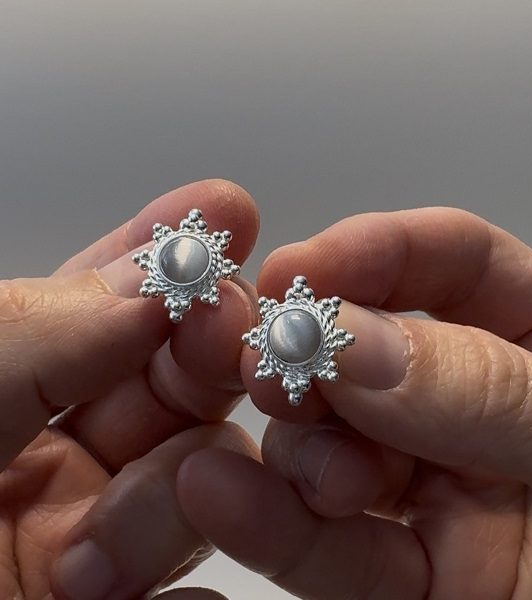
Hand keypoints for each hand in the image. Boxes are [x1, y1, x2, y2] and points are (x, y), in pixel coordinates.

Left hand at [0, 180, 259, 599]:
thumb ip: (33, 334)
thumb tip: (154, 278)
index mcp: (11, 379)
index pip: (113, 297)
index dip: (170, 252)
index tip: (225, 214)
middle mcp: (62, 442)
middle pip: (182, 375)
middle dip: (212, 347)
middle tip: (234, 327)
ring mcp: (98, 526)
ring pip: (202, 475)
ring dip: (171, 505)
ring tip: (92, 568)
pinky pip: (199, 587)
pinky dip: (191, 595)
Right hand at [177, 208, 531, 598]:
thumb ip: (494, 395)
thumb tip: (361, 346)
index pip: (452, 263)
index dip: (374, 253)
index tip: (302, 268)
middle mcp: (480, 412)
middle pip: (375, 353)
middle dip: (317, 352)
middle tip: (272, 356)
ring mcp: (440, 492)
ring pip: (338, 449)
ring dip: (293, 443)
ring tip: (267, 437)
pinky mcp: (414, 578)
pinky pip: (334, 548)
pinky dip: (275, 523)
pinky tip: (226, 492)